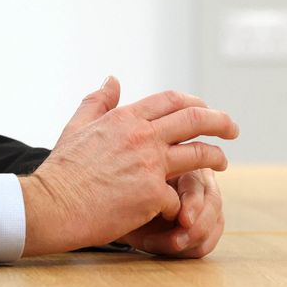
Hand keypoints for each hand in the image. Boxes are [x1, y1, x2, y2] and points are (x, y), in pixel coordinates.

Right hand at [20, 77, 237, 256]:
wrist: (53, 204)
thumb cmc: (63, 169)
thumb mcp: (77, 126)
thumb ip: (98, 101)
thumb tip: (112, 78)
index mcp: (125, 118)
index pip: (171, 100)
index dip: (195, 102)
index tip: (206, 110)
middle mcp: (142, 136)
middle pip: (195, 120)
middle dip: (220, 122)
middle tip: (233, 129)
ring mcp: (150, 165)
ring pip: (199, 155)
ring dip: (216, 158)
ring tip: (222, 163)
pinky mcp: (153, 195)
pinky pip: (179, 196)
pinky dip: (181, 202)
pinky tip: (179, 208)